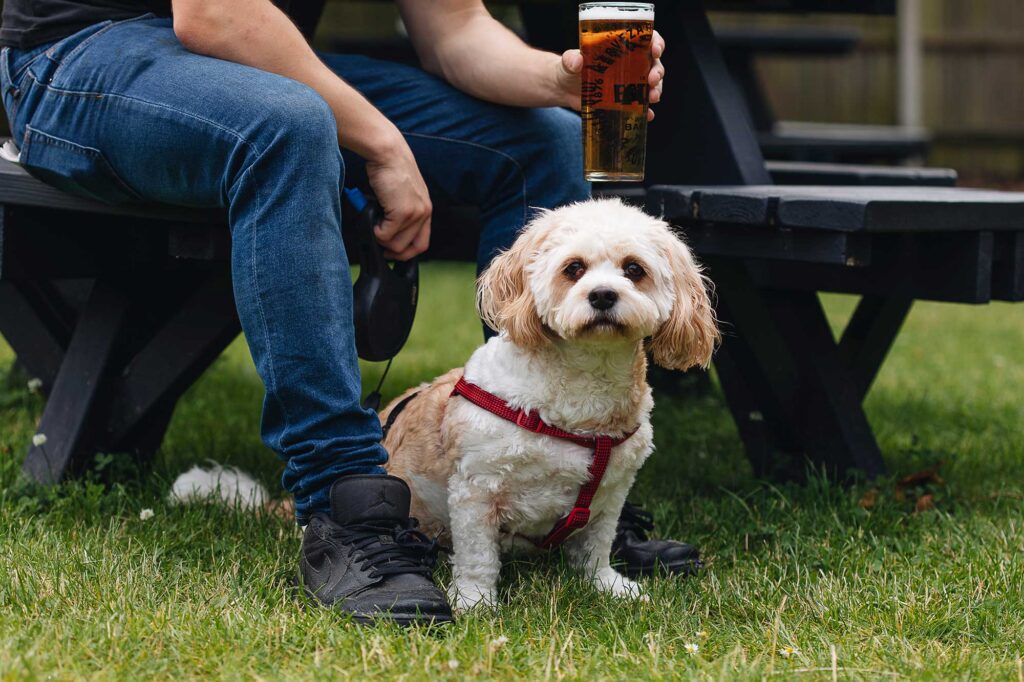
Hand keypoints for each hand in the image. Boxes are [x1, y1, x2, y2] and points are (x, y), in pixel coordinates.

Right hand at [364, 134, 430, 260]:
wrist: (387, 152)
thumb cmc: (389, 169)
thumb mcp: (402, 193)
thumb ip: (401, 211)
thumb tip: (386, 232)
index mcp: (425, 209)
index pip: (422, 244)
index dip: (406, 252)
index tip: (391, 252)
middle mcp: (424, 213)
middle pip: (409, 249)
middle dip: (391, 250)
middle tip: (377, 240)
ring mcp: (415, 214)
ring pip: (395, 245)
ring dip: (380, 238)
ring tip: (373, 221)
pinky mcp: (402, 213)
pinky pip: (385, 236)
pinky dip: (374, 231)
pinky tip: (372, 216)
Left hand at [557, 29, 665, 121]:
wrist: (565, 89)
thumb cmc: (570, 68)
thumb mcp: (568, 61)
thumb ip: (571, 59)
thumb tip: (577, 61)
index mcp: (622, 47)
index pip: (646, 40)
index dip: (656, 43)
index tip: (655, 50)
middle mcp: (631, 64)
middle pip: (653, 64)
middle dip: (657, 72)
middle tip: (652, 80)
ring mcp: (630, 83)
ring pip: (651, 85)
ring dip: (655, 91)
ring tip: (652, 98)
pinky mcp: (625, 100)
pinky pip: (641, 106)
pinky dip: (646, 111)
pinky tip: (648, 116)